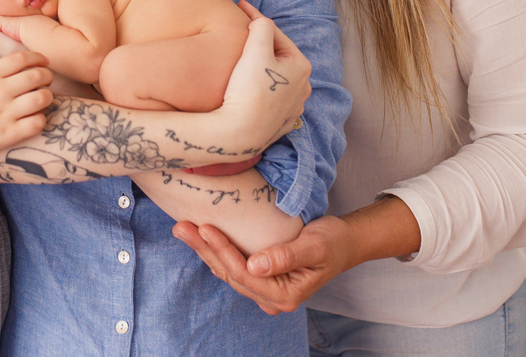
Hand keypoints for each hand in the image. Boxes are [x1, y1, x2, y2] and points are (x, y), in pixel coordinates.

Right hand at [0, 50, 54, 158]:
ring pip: (42, 98)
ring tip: (43, 99)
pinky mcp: (10, 134)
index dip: (38, 57)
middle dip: (48, 75)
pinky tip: (35, 119)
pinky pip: (37, 122)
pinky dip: (41, 119)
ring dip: (47, 96)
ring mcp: (6, 113)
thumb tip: (6, 64)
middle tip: (47, 80)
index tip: (44, 62)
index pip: (21, 58)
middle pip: (37, 75)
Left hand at [173, 215, 352, 314]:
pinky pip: (233, 267)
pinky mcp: (261, 279)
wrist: (344, 243)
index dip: (222, 250)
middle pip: (230, 274)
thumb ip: (285, 256)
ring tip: (183, 230)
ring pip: (227, 271)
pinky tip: (201, 238)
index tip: (204, 227)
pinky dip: (216, 252)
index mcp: (284, 295)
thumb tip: (255, 265)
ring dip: (205, 250)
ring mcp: (265, 291)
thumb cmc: (332, 242)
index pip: (244, 273)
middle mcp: (272, 299)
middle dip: (204, 249)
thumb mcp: (314, 246)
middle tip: (181, 227)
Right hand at [217, 1, 311, 148]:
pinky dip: (260, 87)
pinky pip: (270, 96)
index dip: (255, 18)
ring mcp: (293, 107)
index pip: (274, 33)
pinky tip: (247, 87)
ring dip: (260, 67)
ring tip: (242, 61)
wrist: (238, 133)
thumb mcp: (255, 49)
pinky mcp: (280, 122)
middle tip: (239, 33)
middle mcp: (303, 87)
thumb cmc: (248, 89)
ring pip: (274, 77)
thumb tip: (260, 21)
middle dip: (259, 44)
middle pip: (276, 55)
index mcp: (301, 65)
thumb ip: (261, 26)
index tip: (239, 6)